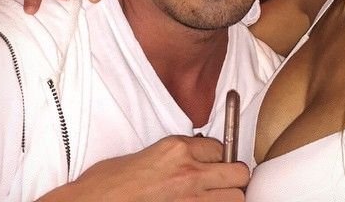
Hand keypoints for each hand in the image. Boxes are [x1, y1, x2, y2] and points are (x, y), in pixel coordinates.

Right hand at [39, 136, 248, 200]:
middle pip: (238, 172)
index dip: (219, 158)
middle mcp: (189, 172)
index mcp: (177, 149)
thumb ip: (173, 157)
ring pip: (235, 198)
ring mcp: (190, 199)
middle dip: (234, 178)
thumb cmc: (105, 186)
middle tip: (224, 185)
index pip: (220, 148)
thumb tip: (191, 161)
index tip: (213, 166)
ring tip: (215, 200)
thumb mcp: (144, 156)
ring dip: (228, 199)